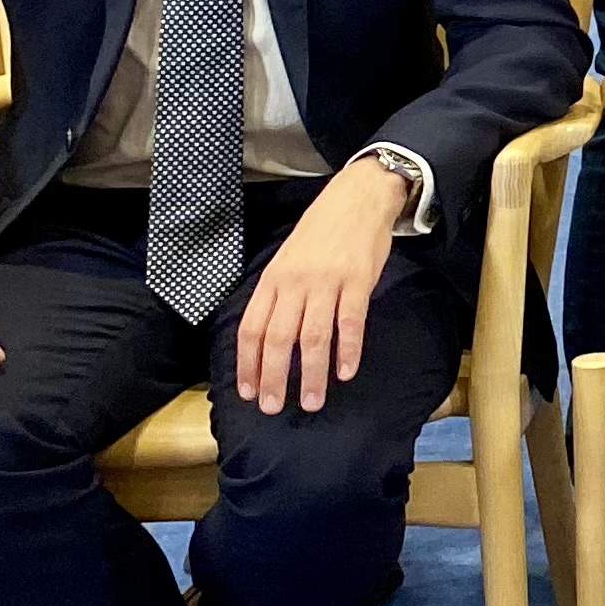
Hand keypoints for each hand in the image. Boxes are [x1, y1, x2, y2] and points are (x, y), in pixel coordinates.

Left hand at [233, 162, 410, 413]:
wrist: (357, 198)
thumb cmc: (320, 233)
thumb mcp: (286, 260)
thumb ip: (278, 296)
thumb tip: (267, 340)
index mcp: (272, 280)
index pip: (251, 329)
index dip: (247, 364)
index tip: (248, 392)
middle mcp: (294, 283)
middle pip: (277, 339)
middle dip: (273, 378)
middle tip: (274, 407)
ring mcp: (326, 282)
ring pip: (312, 337)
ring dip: (310, 374)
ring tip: (311, 401)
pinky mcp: (357, 280)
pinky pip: (350, 323)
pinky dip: (348, 351)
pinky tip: (346, 372)